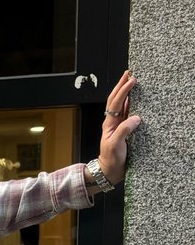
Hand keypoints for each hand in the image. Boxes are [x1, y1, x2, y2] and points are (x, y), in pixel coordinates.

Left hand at [97, 70, 142, 185]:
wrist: (109, 171)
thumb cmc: (110, 159)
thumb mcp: (115, 145)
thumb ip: (124, 131)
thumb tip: (135, 118)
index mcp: (109, 123)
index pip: (116, 103)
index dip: (123, 91)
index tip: (131, 81)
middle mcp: (113, 122)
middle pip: (116, 100)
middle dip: (121, 86)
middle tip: (128, 73)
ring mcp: (118, 125)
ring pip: (121, 104)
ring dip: (125, 92)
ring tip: (131, 81)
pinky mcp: (123, 130)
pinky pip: (127, 113)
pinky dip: (130, 103)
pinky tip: (134, 99)